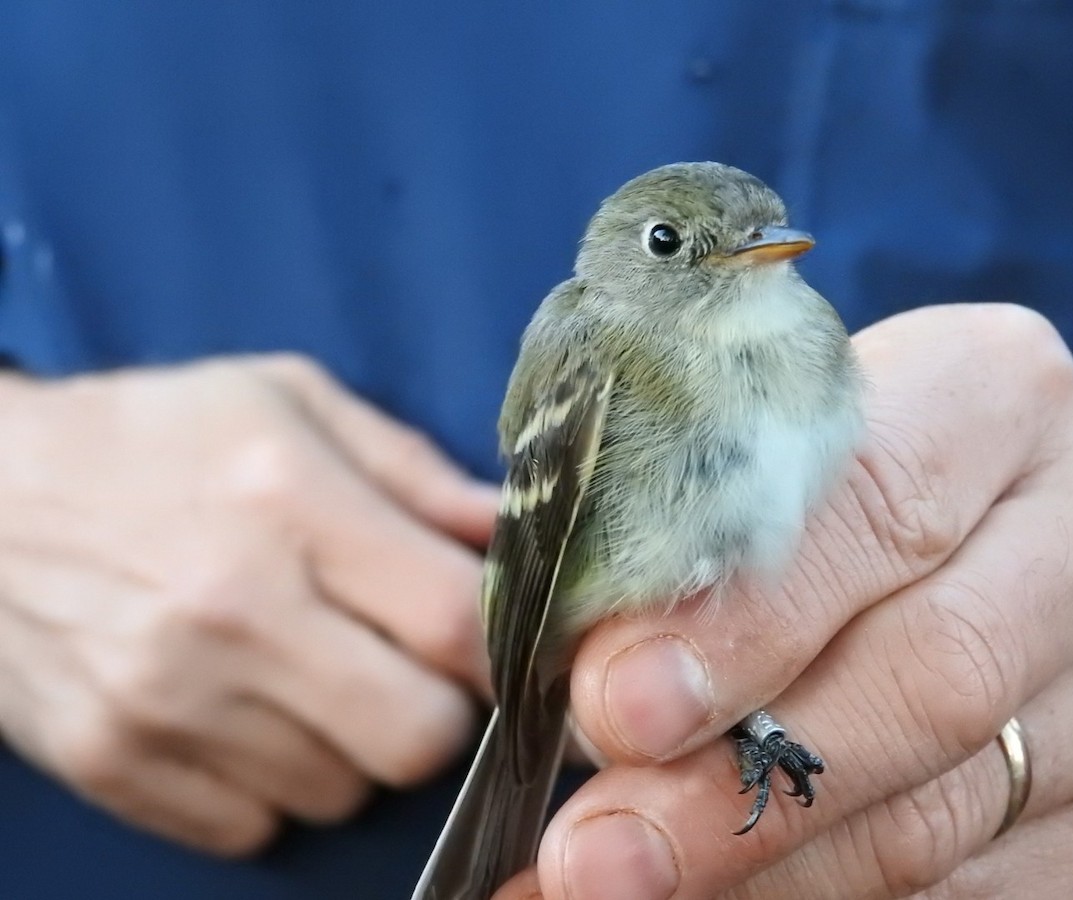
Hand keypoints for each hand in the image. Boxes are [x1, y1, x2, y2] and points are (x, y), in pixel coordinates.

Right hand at [0, 355, 496, 854]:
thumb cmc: (151, 437)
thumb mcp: (290, 402)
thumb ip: (415, 471)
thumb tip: (513, 534)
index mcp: (286, 503)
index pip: (455, 623)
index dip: (511, 647)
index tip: (514, 645)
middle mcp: (229, 614)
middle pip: (416, 737)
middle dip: (440, 712)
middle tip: (411, 665)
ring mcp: (165, 703)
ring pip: (340, 792)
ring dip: (353, 747)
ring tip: (313, 674)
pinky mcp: (114, 764)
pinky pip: (254, 827)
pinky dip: (275, 785)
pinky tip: (249, 714)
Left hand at [497, 304, 1072, 898]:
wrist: (942, 544)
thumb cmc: (805, 484)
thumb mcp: (738, 462)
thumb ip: (654, 537)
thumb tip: (540, 635)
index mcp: (994, 389)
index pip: (877, 501)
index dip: (745, 616)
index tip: (616, 702)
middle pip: (933, 669)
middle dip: (745, 776)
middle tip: (600, 843)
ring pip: (945, 806)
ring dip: (765, 864)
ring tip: (620, 881)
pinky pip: (969, 884)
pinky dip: (821, 899)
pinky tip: (715, 896)